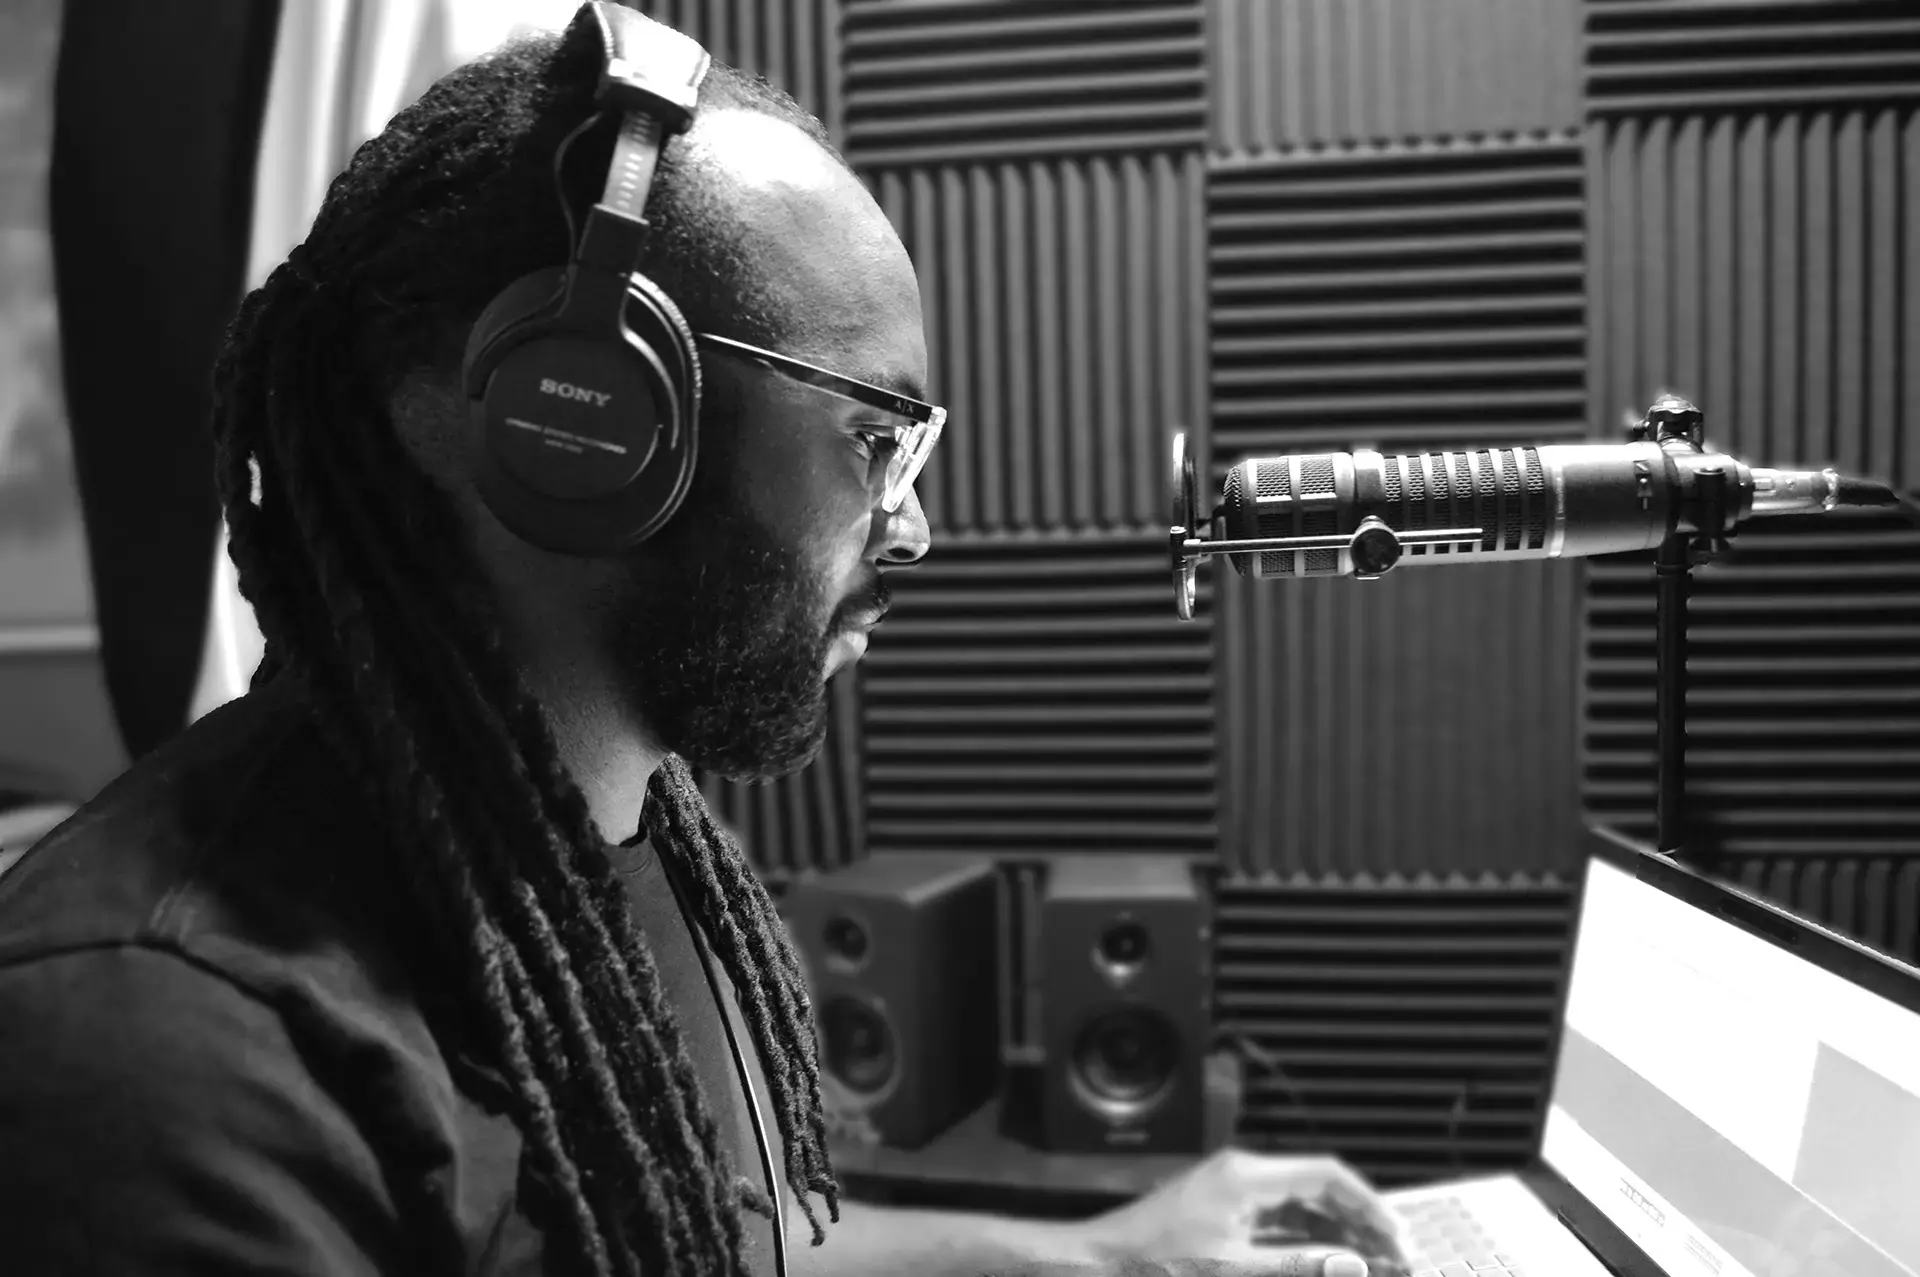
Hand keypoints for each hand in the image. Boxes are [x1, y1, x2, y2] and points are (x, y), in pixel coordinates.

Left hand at [1077, 1147, 1411, 1276]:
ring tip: (1367, 1259)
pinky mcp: (1223, 1207)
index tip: (1396, 1233)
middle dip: (1357, 1218)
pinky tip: (1324, 1259)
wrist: (1100, 1262)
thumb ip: (1297, 1266)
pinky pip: (1277, 1215)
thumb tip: (1351, 1265)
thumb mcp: (1233, 1270)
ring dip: (1334, 1228)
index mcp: (1247, 1176)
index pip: (1326, 1174)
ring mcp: (1232, 1187)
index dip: (1368, 1203)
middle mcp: (1242, 1172)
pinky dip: (1305, 1235)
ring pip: (1300, 1201)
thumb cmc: (1155, 1263)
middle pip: (1317, 1185)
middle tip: (1391, 1253)